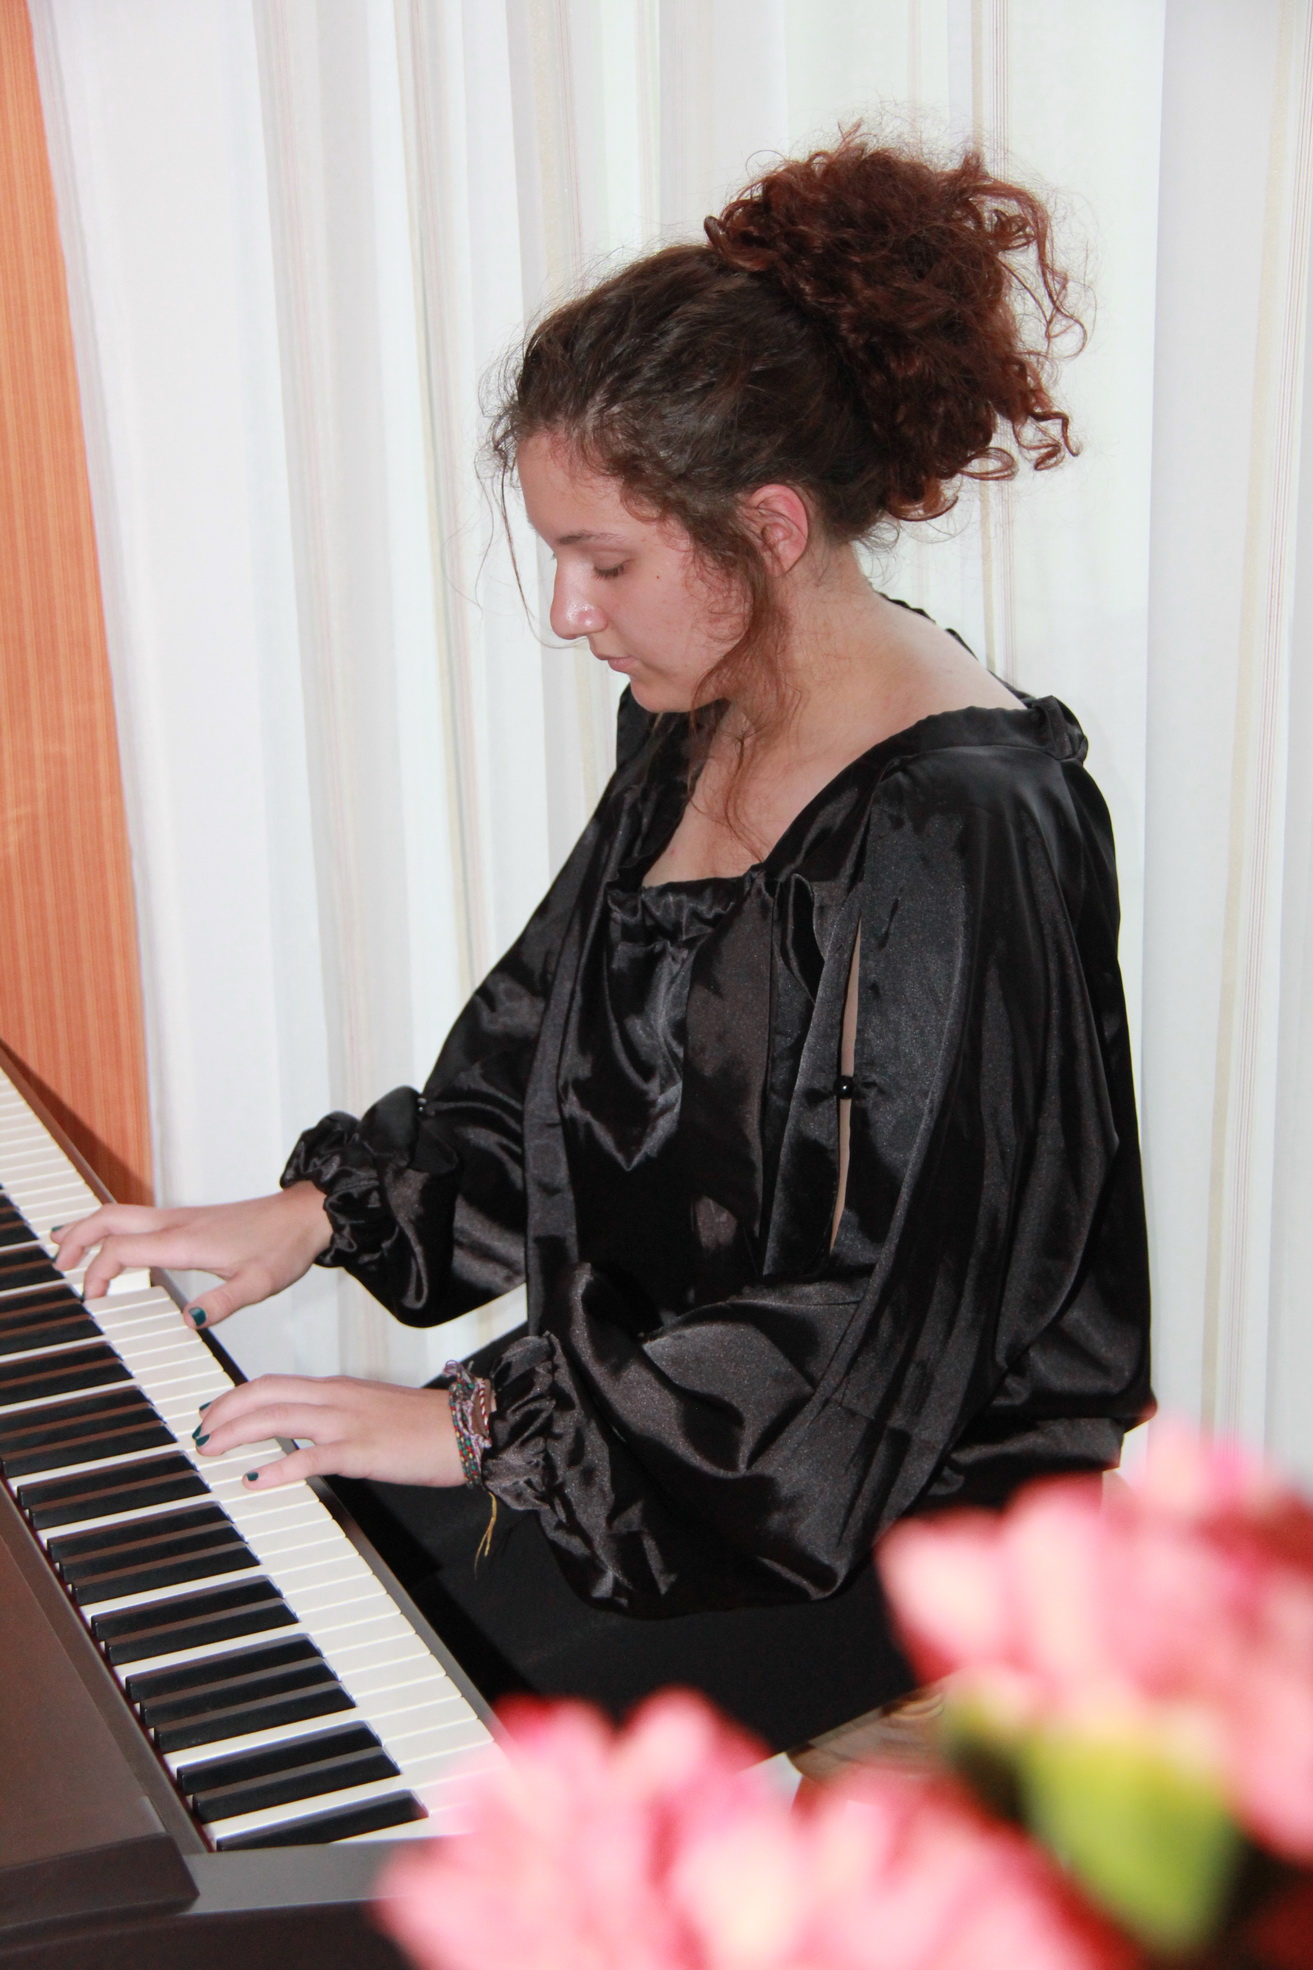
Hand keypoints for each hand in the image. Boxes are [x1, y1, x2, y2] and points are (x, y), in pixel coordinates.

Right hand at [51, 1184, 332, 1324]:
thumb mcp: (258, 1284)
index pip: (122, 1250)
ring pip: (121, 1213)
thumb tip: (187, 1321)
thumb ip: (222, 1303)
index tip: (93, 1299)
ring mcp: (182, 1218)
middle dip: (77, 1237)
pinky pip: (138, 1218)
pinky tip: (113, 1244)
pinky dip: (113, 1228)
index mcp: (185, 1241)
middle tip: (59, 1264)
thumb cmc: (283, 1245)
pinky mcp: (190, 1220)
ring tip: (69, 1251)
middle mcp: (177, 1224)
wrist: (305, 1216)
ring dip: (90, 1228)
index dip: (99, 1272)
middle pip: (109, 1218)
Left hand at [194, 1375, 464, 1489]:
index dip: (236, 1396)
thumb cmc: (424, 1425)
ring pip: (278, 1418)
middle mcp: (336, 1398)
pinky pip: (310, 1456)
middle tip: (199, 1432)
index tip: (212, 1412)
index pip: (273, 1383)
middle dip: (224, 1411)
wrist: (466, 1429)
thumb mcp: (371, 1411)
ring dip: (236, 1433)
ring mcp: (347, 1423)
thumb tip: (304, 1434)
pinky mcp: (361, 1450)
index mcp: (338, 1388)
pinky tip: (254, 1479)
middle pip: (265, 1394)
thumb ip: (336, 1417)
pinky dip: (277, 1467)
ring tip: (211, 1449)